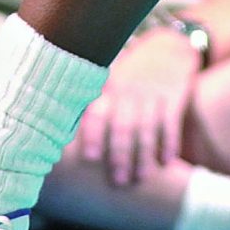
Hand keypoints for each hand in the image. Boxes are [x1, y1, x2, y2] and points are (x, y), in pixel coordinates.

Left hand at [72, 28, 199, 187]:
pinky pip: (171, 121)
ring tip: (141, 178)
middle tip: (119, 181)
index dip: (92, 133)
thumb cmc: (128, 76)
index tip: (90, 157)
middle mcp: (128, 91)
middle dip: (120, 154)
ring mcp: (151, 93)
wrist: (167, 48)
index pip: (96, 111)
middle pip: (123, 125)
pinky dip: (169, 142)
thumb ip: (90, 105)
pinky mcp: (173, 95)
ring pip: (147, 127)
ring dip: (144, 154)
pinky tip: (167, 161)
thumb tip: (56, 138)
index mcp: (108, 89)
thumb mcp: (108, 81)